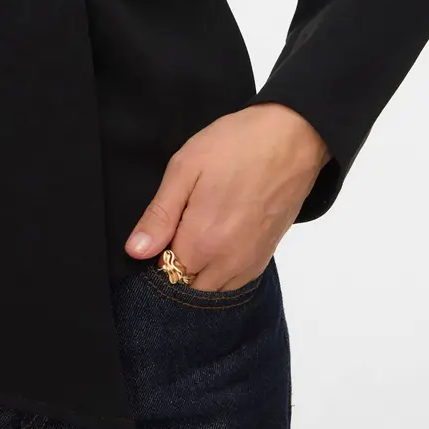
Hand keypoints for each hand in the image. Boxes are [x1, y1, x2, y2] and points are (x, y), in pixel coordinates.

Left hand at [123, 104, 331, 288]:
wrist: (293, 138)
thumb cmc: (235, 146)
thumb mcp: (185, 168)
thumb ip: (159, 215)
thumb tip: (135, 252)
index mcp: (203, 241)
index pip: (166, 275)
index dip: (155, 258)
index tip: (156, 236)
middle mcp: (228, 262)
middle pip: (190, 289)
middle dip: (175, 271)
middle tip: (173, 234)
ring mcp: (251, 262)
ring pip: (213, 291)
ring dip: (197, 275)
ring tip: (194, 237)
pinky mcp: (266, 256)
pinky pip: (235, 283)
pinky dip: (219, 274)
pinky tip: (215, 244)